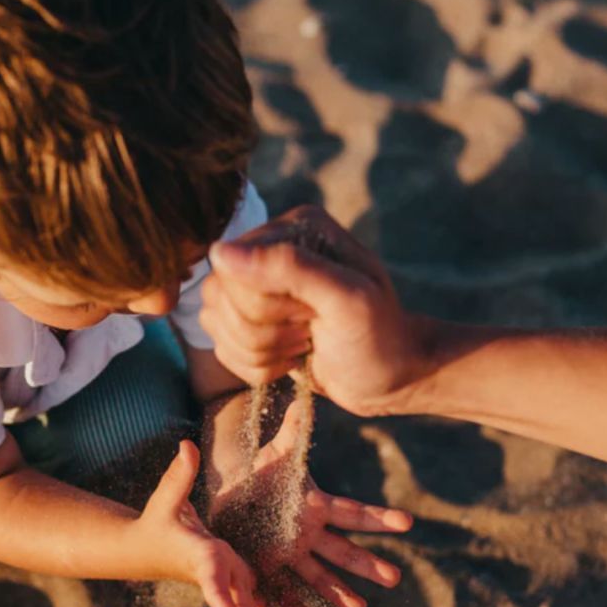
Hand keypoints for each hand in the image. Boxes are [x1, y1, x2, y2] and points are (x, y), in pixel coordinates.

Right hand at [133, 440, 291, 606]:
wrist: (145, 548)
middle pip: (233, 604)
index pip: (210, 574)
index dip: (219, 592)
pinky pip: (249, 606)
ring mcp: (223, 580)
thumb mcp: (167, 497)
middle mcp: (214, 572)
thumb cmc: (157, 520)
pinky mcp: (231, 581)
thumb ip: (178, 475)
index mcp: (199, 553)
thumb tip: (185, 445)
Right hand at [200, 205, 431, 417]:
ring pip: (215, 323)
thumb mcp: (347, 299)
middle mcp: (269, 249)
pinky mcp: (248, 321)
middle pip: (219, 297)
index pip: (234, 269)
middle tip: (309, 331)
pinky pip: (221, 347)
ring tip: (303, 344)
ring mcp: (255, 285)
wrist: (391, 378)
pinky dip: (256, 366)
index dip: (266, 305)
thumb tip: (221, 252)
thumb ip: (290, 267)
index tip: (311, 314)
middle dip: (264, 331)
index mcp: (294, 228)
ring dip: (260, 351)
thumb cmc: (379, 338)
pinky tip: (292, 358)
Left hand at [210, 400, 413, 606]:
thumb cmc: (259, 475)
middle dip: (367, 565)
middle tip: (394, 578)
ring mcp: (290, 555)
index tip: (407, 523)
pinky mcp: (267, 569)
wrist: (230, 498)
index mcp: (315, 507)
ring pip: (318, 577)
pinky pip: (282, 591)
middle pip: (343, 551)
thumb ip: (293, 433)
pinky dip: (291, 606)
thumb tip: (306, 398)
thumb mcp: (275, 455)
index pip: (352, 513)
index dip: (379, 518)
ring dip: (338, 593)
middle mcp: (309, 535)